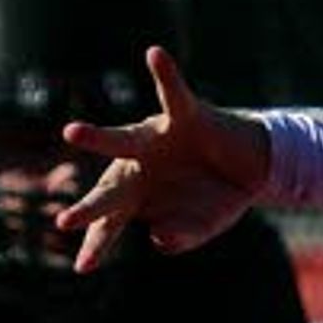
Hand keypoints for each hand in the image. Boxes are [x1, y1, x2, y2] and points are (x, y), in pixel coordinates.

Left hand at [58, 46, 271, 273]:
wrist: (256, 167)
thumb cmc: (217, 198)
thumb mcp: (201, 229)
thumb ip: (180, 238)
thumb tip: (158, 236)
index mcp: (135, 199)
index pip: (110, 224)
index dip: (98, 245)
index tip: (83, 268)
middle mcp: (138, 168)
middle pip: (109, 191)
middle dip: (90, 208)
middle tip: (66, 221)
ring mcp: (157, 141)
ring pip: (122, 141)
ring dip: (98, 138)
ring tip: (71, 133)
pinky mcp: (184, 116)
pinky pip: (173, 92)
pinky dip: (165, 74)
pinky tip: (155, 54)